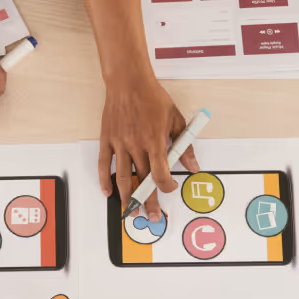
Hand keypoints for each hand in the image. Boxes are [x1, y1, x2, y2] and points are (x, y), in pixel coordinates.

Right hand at [99, 79, 199, 221]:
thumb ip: (185, 145)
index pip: (160, 173)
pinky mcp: (107, 140)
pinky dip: (105, 180)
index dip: (166, 186)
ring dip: (127, 197)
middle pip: (142, 181)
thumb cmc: (153, 98)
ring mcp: (120, 143)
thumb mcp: (175, 119)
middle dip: (148, 202)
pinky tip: (108, 192)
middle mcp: (136, 145)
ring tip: (130, 211)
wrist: (129, 81)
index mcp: (155, 140)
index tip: (170, 188)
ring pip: (122, 177)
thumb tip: (193, 166)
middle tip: (152, 217)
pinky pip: (104, 164)